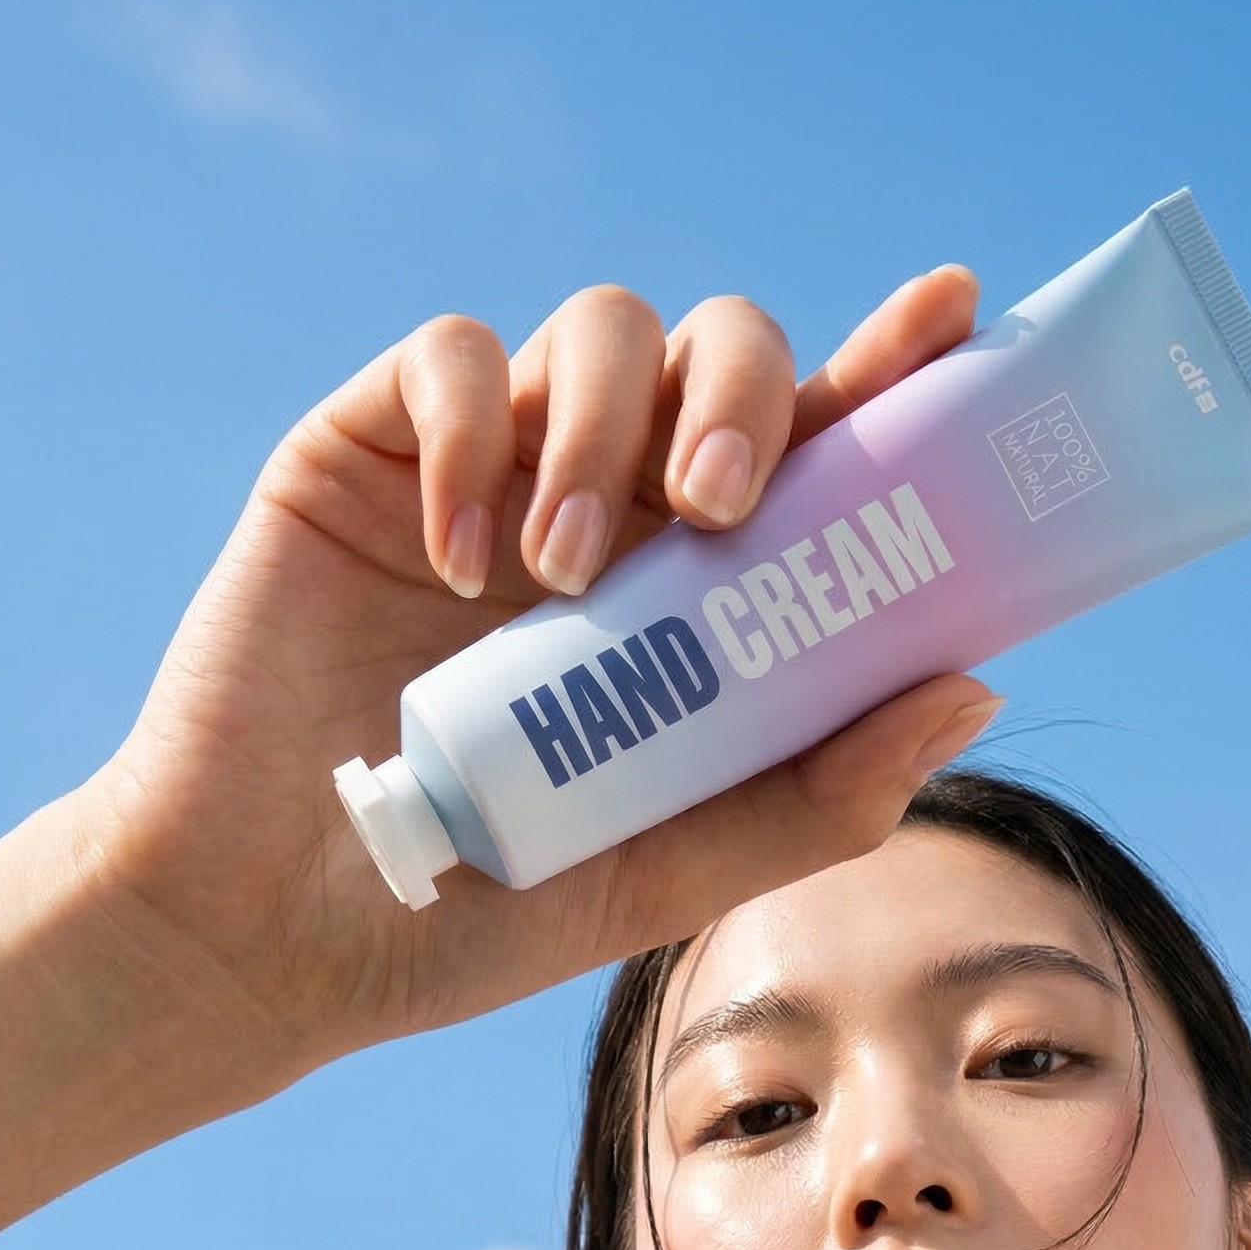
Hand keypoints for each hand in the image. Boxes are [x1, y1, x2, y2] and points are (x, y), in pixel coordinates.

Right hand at [77, 269, 997, 1082]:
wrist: (278, 934)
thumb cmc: (479, 911)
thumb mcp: (673, 871)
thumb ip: (818, 795)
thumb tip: (973, 688)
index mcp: (699, 598)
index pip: (816, 454)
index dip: (888, 373)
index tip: (951, 314)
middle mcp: (613, 514)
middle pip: (722, 355)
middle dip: (747, 396)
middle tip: (721, 506)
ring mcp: (494, 474)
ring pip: (598, 331)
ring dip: (605, 428)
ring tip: (564, 572)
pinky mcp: (368, 457)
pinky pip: (441, 357)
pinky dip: (469, 434)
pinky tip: (461, 560)